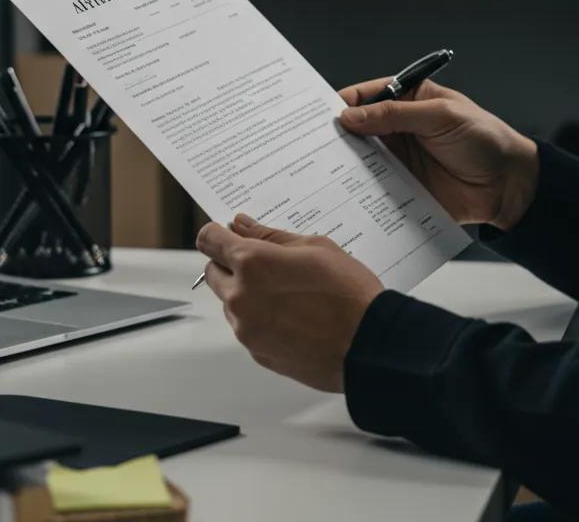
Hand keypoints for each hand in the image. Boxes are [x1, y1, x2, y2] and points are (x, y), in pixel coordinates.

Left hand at [195, 215, 383, 392]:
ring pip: (230, 302)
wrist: (369, 344)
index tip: (228, 234)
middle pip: (212, 273)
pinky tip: (292, 316)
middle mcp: (241, 297)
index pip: (208, 240)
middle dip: (231, 264)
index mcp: (252, 263)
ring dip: (246, 293)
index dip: (218, 233)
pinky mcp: (257, 353)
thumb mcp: (314, 247)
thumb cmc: (348, 294)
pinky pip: (246, 328)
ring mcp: (246, 330)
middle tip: (266, 263)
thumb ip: (270, 235)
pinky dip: (260, 318)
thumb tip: (242, 225)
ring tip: (288, 293)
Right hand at [337, 78, 538, 230]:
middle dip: (335, 136)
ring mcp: (398, 160)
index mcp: (407, 101)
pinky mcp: (401, 188)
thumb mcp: (442, 116)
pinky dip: (358, 191)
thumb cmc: (485, 139)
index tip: (318, 116)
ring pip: (360, 159)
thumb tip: (350, 115)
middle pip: (356, 129)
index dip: (341, 103)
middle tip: (311, 146)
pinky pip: (373, 188)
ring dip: (343, 165)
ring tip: (320, 172)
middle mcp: (397, 129)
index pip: (366, 96)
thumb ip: (395, 115)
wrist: (510, 186)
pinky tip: (343, 194)